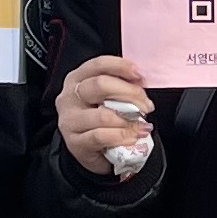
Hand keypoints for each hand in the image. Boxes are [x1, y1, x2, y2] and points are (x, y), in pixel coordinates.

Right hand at [57, 53, 155, 177]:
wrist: (95, 152)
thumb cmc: (103, 122)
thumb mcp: (109, 99)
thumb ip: (121, 87)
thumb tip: (141, 82)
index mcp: (77, 79)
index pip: (98, 65)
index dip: (121, 66)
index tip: (140, 75)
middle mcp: (69, 97)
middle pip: (100, 85)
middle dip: (129, 93)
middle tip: (146, 105)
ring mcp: (69, 120)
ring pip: (102, 115)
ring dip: (128, 121)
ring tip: (142, 127)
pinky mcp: (74, 142)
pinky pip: (101, 136)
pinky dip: (121, 136)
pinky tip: (132, 138)